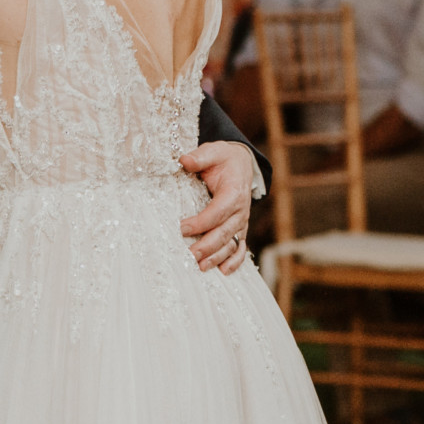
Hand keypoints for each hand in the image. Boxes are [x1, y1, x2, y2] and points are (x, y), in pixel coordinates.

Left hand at [179, 140, 255, 273]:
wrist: (242, 164)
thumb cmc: (224, 159)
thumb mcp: (213, 151)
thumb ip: (199, 157)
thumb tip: (184, 160)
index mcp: (234, 192)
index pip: (218, 211)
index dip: (201, 222)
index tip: (181, 229)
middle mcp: (241, 210)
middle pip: (225, 232)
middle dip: (207, 246)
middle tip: (189, 256)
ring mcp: (241, 222)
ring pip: (232, 244)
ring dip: (217, 257)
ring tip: (201, 267)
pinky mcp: (240, 229)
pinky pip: (241, 248)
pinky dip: (235, 261)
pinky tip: (224, 272)